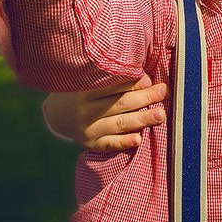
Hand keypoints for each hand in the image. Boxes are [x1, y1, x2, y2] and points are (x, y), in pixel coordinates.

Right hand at [41, 75, 166, 151]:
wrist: (56, 115)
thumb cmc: (80, 91)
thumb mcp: (87, 80)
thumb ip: (111, 78)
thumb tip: (144, 78)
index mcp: (84, 90)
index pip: (112, 86)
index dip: (132, 83)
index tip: (149, 79)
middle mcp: (85, 110)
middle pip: (120, 104)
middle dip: (145, 97)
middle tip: (164, 91)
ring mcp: (87, 129)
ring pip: (119, 124)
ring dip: (142, 119)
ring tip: (161, 115)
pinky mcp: (89, 144)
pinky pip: (109, 144)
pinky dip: (124, 142)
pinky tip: (138, 140)